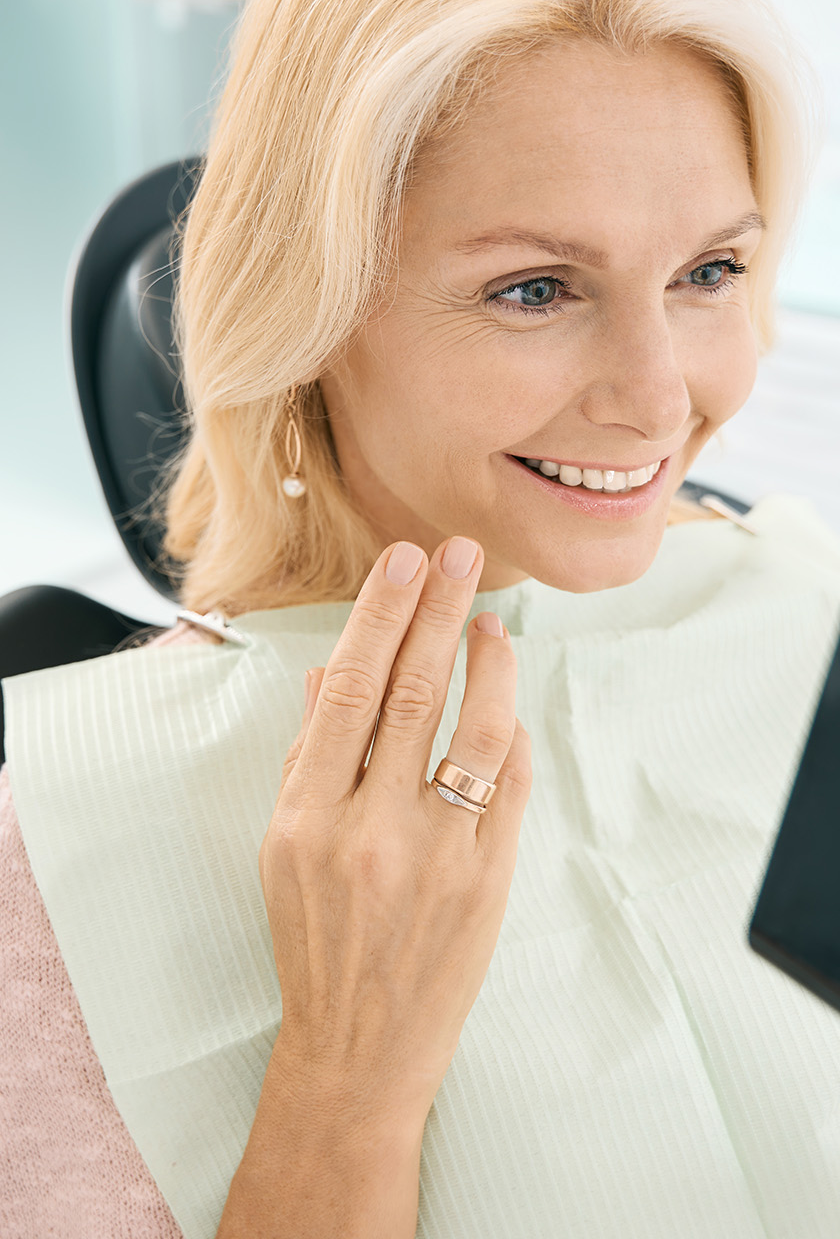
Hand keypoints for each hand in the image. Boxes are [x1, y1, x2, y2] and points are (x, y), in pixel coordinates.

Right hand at [258, 535, 531, 1123]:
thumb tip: (324, 671)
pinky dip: (510, 733)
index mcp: (307, 816)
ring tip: (492, 620)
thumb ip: (304, 757)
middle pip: (412, 692)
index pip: (347, 688)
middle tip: (458, 556)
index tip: (402, 562)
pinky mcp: (486, 881)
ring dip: (488, 663)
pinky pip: (508, 785)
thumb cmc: (315, 940)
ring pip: (474, 730)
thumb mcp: (283, 848)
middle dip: (439, 611)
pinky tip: (505, 703)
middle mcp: (370, 829)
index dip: (379, 616)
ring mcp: (435, 856)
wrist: (359, 1046)